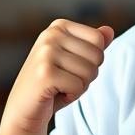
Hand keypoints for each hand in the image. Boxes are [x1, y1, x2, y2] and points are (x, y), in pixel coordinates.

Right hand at [0, 19, 115, 134]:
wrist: (24, 108)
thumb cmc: (54, 85)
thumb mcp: (76, 62)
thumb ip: (93, 45)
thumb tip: (109, 31)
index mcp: (59, 26)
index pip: (99, 39)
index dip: (93, 60)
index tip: (72, 67)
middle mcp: (50, 34)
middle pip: (97, 56)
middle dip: (88, 75)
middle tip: (66, 80)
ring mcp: (46, 53)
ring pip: (90, 72)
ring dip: (79, 87)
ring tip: (60, 87)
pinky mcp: (45, 73)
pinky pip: (79, 86)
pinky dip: (72, 96)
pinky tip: (55, 93)